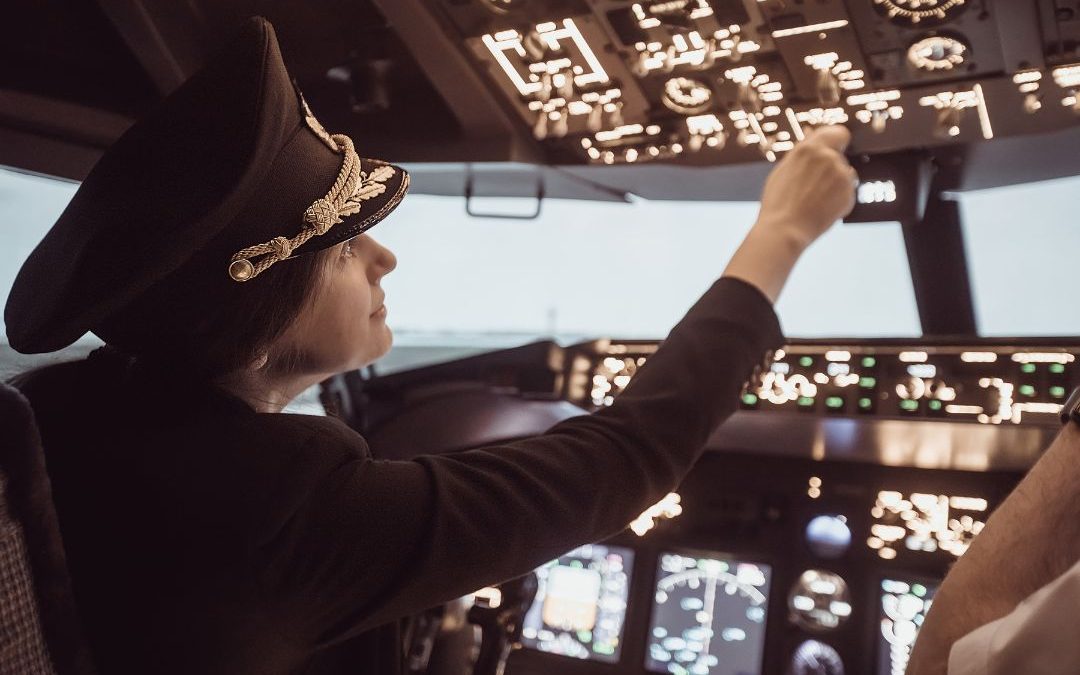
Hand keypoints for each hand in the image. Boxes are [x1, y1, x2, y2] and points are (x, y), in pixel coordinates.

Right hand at [754, 125, 856, 251]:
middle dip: (830, 169)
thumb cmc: (778, 202)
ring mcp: (841, 175)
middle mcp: (828, 157)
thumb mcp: (783, 170)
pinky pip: (846, 193)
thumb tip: (813, 139)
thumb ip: (803, 154)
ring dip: (834, 184)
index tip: (834, 150)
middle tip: (811, 187)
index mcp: (809, 148)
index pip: (838, 133)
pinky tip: (821, 209)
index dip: (837, 142)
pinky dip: (838, 200)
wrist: (784, 230)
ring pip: (844, 175)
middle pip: (839, 157)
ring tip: (814, 200)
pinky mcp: (849, 193)